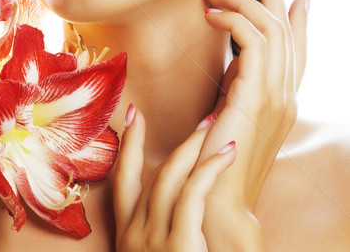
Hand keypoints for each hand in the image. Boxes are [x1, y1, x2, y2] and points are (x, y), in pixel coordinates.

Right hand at [113, 108, 235, 251]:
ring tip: (217, 127)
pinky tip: (228, 152)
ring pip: (172, 177)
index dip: (129, 143)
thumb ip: (162, 233)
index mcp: (126, 237)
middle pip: (156, 175)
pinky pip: (193, 193)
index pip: (122, 180)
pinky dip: (211, 167)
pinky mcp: (178, 246)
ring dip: (196, 146)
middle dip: (182, 144)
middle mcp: (134, 235)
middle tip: (205, 120)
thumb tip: (178, 208)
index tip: (134, 113)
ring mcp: (152, 240)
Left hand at [201, 0, 308, 237]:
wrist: (218, 198)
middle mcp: (287, 93)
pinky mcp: (257, 96)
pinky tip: (211, 14)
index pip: (298, 48)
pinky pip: (254, 42)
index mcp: (283, 97)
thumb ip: (241, 84)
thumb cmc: (218, 156)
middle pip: (288, 28)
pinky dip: (234, 20)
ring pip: (272, 28)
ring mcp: (277, 95)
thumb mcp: (234, 111)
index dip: (299, 17)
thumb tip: (238, 58)